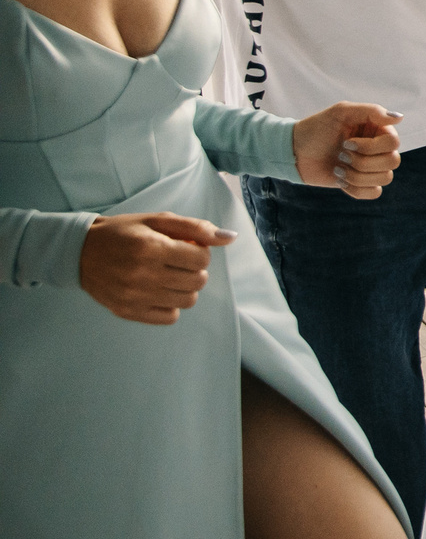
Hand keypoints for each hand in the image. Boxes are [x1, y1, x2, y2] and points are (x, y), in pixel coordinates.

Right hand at [79, 212, 230, 324]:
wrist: (80, 252)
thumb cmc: (124, 232)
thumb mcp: (158, 220)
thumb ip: (196, 228)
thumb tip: (231, 238)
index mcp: (151, 247)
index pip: (202, 259)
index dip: (200, 252)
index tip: (187, 248)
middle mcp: (143, 274)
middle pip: (198, 281)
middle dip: (195, 270)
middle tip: (179, 262)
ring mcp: (134, 296)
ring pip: (187, 301)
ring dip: (186, 288)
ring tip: (170, 276)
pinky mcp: (127, 311)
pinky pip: (169, 317)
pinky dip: (171, 305)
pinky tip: (160, 291)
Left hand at [293, 103, 402, 198]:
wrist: (295, 152)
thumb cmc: (317, 128)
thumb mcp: (341, 112)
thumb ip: (371, 111)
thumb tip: (400, 118)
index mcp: (378, 130)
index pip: (393, 142)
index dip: (371, 146)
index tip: (346, 142)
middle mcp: (379, 149)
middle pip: (393, 162)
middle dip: (363, 162)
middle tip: (341, 154)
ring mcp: (371, 167)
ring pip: (385, 179)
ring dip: (357, 175)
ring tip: (338, 168)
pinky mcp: (361, 184)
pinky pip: (374, 193)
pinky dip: (356, 189)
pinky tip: (340, 180)